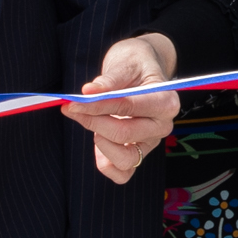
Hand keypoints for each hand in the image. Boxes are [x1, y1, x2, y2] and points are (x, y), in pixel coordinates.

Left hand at [64, 33, 180, 184]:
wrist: (141, 70)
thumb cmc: (135, 64)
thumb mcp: (125, 63)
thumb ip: (109, 80)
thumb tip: (88, 92)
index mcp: (165, 101)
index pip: (128, 107)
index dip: (98, 105)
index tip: (74, 101)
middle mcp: (162, 126)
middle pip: (123, 134)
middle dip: (92, 121)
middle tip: (72, 108)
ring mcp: (151, 143)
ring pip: (124, 159)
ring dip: (99, 142)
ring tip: (87, 120)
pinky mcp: (138, 154)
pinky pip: (123, 174)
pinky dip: (106, 165)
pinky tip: (96, 142)